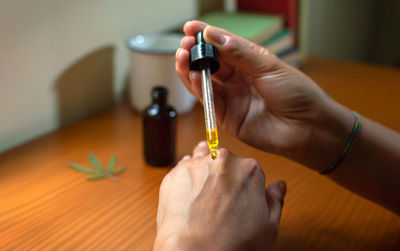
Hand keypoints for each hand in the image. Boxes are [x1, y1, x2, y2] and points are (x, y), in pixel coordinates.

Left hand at [154, 141, 285, 250]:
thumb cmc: (233, 244)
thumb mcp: (268, 227)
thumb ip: (275, 200)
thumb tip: (279, 185)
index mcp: (249, 169)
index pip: (249, 168)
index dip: (244, 184)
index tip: (238, 198)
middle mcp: (223, 160)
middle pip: (225, 160)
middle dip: (223, 175)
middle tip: (218, 200)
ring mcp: (197, 165)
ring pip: (201, 158)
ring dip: (203, 170)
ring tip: (202, 191)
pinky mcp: (175, 174)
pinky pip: (181, 169)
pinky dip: (185, 179)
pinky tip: (188, 196)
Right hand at [176, 21, 353, 169]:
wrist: (308, 128)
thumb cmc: (297, 94)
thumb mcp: (268, 67)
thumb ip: (238, 53)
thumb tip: (213, 35)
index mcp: (251, 62)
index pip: (223, 45)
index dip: (206, 35)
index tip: (191, 27)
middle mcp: (239, 79)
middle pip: (210, 63)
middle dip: (196, 52)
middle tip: (185, 44)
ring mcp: (232, 98)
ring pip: (204, 81)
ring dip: (191, 69)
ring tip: (182, 57)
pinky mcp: (228, 117)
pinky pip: (208, 101)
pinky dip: (197, 88)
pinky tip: (193, 76)